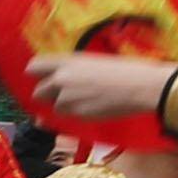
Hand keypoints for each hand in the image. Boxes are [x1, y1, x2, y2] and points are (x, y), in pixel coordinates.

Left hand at [28, 51, 176, 128]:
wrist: (144, 87)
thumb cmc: (127, 69)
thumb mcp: (96, 61)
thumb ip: (74, 69)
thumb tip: (61, 76)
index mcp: (67, 61)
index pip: (34, 67)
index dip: (39, 74)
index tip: (46, 77)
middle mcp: (61, 79)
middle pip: (39, 91)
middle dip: (50, 94)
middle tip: (68, 93)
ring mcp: (67, 98)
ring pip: (55, 106)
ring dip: (65, 106)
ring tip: (86, 101)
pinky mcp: (78, 114)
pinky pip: (70, 116)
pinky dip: (78, 113)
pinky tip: (95, 107)